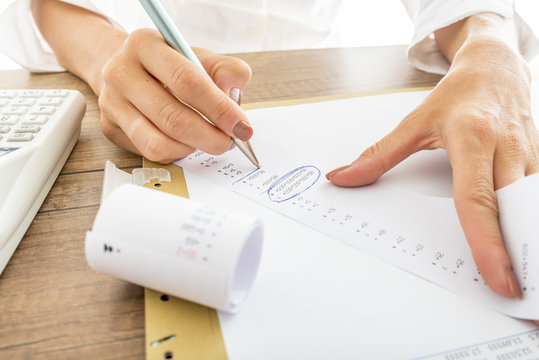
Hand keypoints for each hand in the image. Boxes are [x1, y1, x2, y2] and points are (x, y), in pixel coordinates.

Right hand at [98, 29, 251, 162]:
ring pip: (159, 142)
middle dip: (210, 136)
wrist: (127, 69)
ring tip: (207, 140)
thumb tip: (233, 101)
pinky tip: (185, 142)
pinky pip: (150, 152)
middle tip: (230, 143)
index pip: (187, 80)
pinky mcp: (110, 128)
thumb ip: (227, 71)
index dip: (219, 108)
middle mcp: (121, 72)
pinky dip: (176, 153)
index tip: (241, 125)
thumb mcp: (200, 57)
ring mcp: (111, 102)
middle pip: (172, 117)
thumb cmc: (170, 66)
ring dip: (192, 148)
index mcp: (145, 45)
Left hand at [326, 39, 538, 323]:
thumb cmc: (457, 95)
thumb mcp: (414, 121)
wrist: (495, 66)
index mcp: (471, 139)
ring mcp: (529, 156)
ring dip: (534, 244)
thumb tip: (342, 177)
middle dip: (522, 255)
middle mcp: (505, 150)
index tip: (496, 277)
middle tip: (522, 296)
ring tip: (533, 283)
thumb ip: (379, 155)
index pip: (477, 200)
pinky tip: (534, 249)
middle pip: (516, 210)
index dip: (487, 241)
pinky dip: (538, 224)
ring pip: (536, 206)